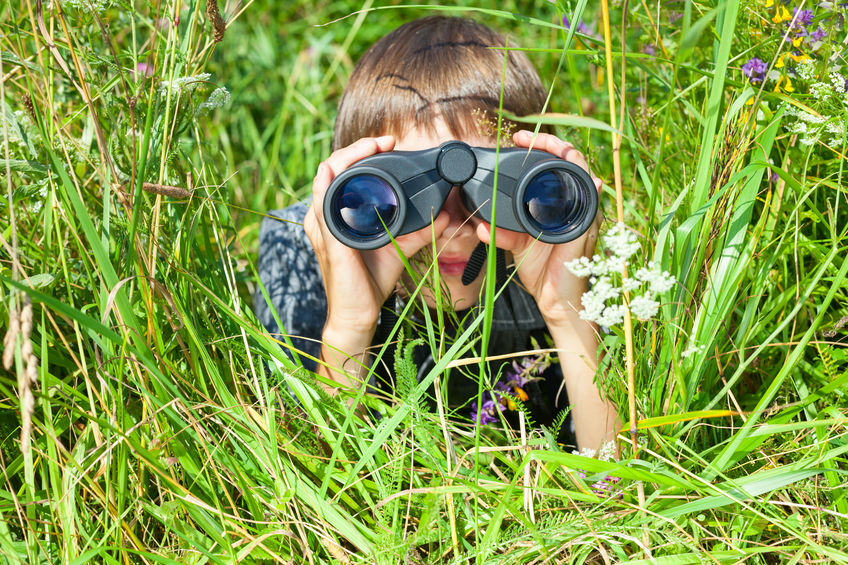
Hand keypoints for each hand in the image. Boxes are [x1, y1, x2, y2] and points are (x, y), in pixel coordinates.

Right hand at [304, 136, 449, 336]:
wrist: (359, 313)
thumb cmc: (371, 281)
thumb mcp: (399, 246)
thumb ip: (420, 230)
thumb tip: (444, 213)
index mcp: (339, 214)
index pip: (345, 173)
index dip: (362, 153)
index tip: (388, 143)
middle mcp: (326, 217)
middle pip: (333, 169)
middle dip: (357, 149)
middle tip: (384, 141)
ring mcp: (323, 227)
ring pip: (326, 181)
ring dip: (345, 159)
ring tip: (369, 147)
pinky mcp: (327, 241)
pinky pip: (321, 208)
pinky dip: (325, 186)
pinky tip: (331, 172)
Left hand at [475, 130, 602, 327]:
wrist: (556, 300)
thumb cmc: (542, 270)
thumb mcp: (517, 245)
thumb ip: (503, 231)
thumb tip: (481, 224)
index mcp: (561, 205)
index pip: (558, 166)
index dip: (542, 147)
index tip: (518, 139)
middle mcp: (576, 205)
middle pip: (573, 161)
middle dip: (553, 143)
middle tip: (526, 138)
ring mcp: (584, 215)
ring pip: (583, 172)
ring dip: (565, 154)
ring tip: (545, 144)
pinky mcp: (585, 229)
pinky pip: (587, 199)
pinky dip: (579, 183)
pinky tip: (571, 171)